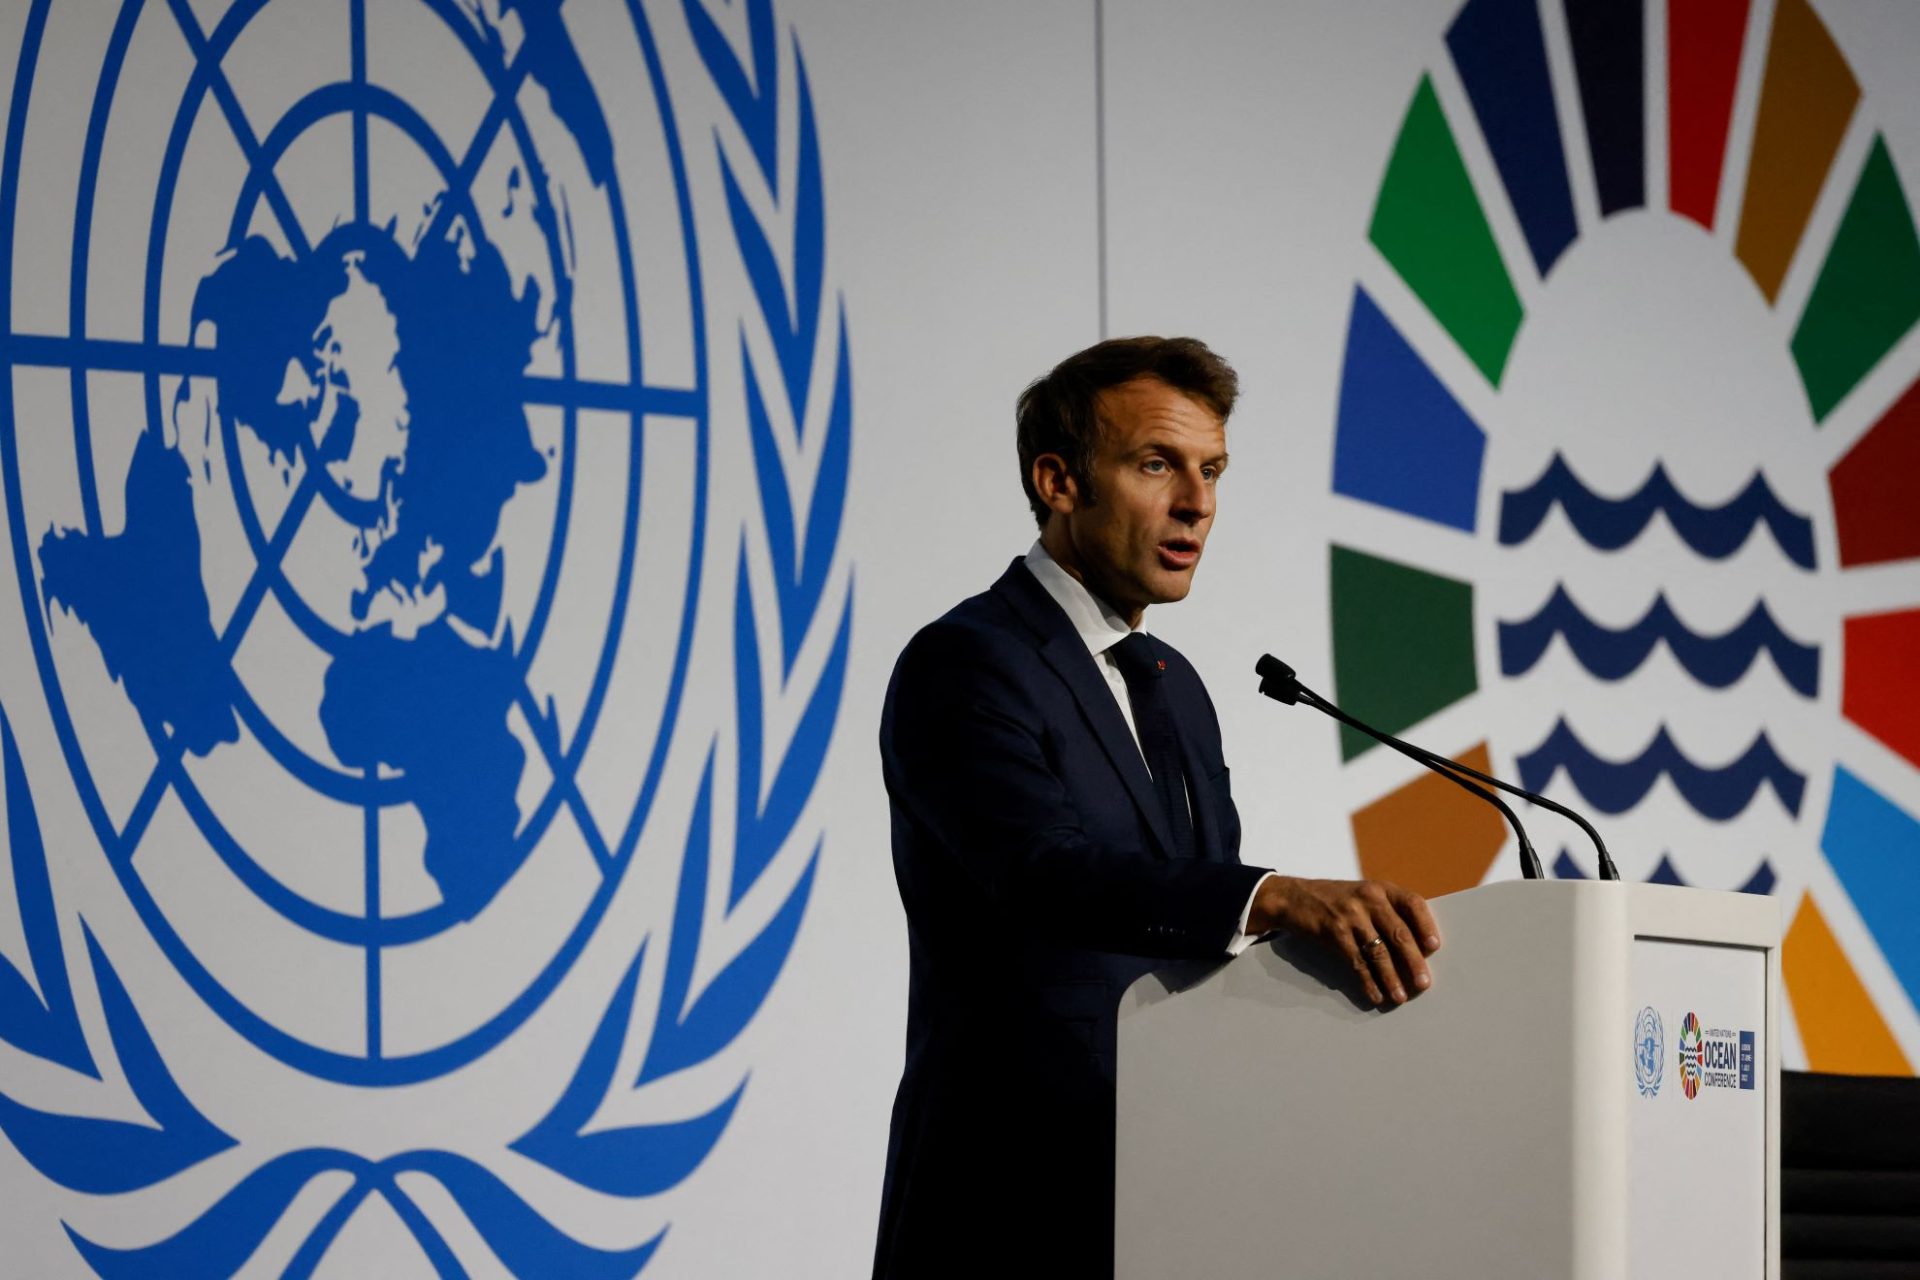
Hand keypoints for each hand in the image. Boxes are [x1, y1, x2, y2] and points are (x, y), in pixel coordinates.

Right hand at [1247, 876, 1439, 1005]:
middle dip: (1413, 961)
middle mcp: (1369, 898)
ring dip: (1391, 978)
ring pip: (1379, 952)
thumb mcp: (1362, 894)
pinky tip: (1375, 994)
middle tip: (1423, 983)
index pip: (1413, 903)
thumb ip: (1386, 912)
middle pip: (1399, 933)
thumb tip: (1415, 949)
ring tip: (1400, 996)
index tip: (1434, 947)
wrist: (1292, 897)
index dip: (1426, 925)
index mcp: (1381, 888)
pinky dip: (1368, 981)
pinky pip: (1357, 962)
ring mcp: (1351, 915)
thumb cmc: (1334, 899)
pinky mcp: (1334, 932)